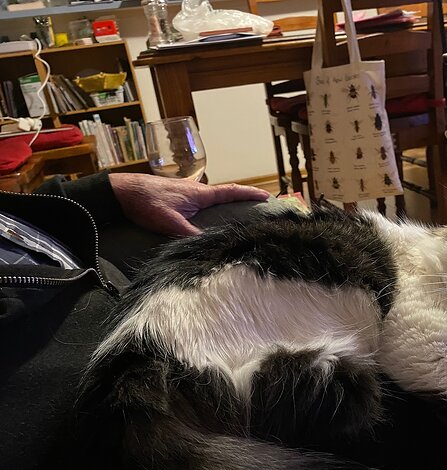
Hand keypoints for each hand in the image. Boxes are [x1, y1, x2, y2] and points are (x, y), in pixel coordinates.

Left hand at [109, 173, 269, 236]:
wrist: (123, 192)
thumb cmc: (148, 203)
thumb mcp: (171, 222)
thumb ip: (191, 234)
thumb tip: (209, 246)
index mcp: (200, 194)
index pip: (231, 192)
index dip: (250, 194)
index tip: (266, 197)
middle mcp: (197, 191)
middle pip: (226, 194)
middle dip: (243, 199)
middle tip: (258, 207)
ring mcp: (186, 193)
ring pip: (213, 198)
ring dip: (227, 203)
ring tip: (239, 214)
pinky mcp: (177, 198)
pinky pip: (201, 203)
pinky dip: (212, 207)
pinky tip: (209, 218)